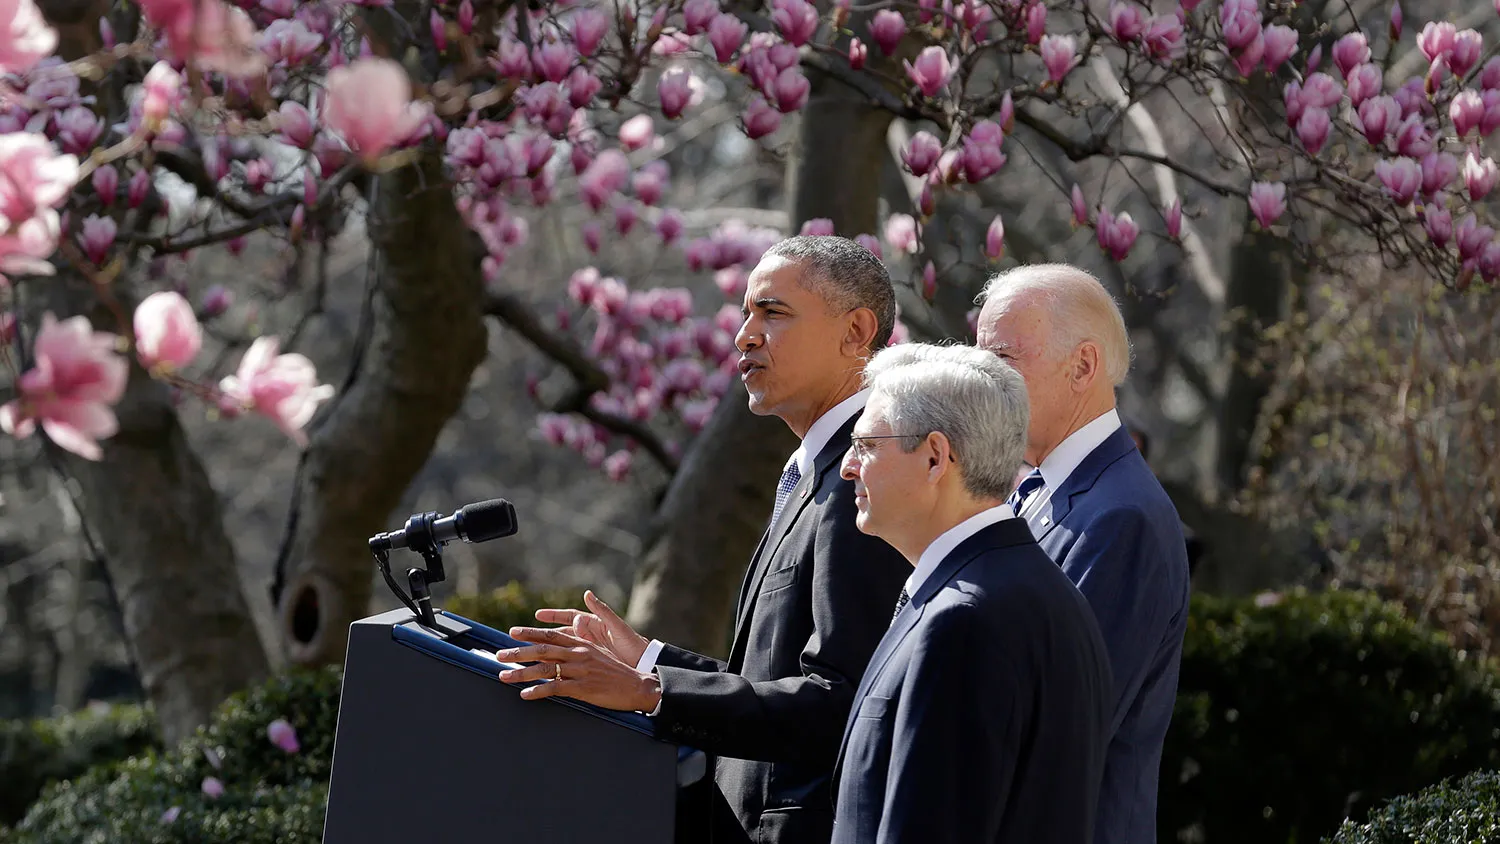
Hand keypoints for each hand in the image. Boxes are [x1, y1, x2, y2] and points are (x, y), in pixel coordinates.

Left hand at [494, 627, 662, 712]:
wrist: (637, 685)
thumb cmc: (616, 671)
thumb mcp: (598, 653)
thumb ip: (579, 648)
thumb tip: (561, 648)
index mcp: (581, 644)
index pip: (550, 636)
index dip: (530, 633)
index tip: (512, 633)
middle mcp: (578, 654)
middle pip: (542, 650)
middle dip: (518, 652)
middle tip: (499, 655)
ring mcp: (579, 670)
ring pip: (545, 669)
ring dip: (522, 673)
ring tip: (504, 676)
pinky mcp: (582, 688)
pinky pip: (555, 688)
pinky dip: (538, 691)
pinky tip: (525, 694)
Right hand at [520, 590, 649, 666]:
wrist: (642, 665)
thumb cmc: (631, 644)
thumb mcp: (617, 626)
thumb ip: (602, 610)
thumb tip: (587, 593)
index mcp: (593, 624)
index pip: (568, 616)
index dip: (553, 615)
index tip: (537, 615)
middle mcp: (586, 636)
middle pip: (559, 634)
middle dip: (541, 634)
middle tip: (521, 635)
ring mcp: (585, 651)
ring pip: (559, 649)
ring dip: (544, 651)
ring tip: (526, 653)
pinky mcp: (587, 664)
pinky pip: (566, 663)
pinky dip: (554, 665)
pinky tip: (542, 669)